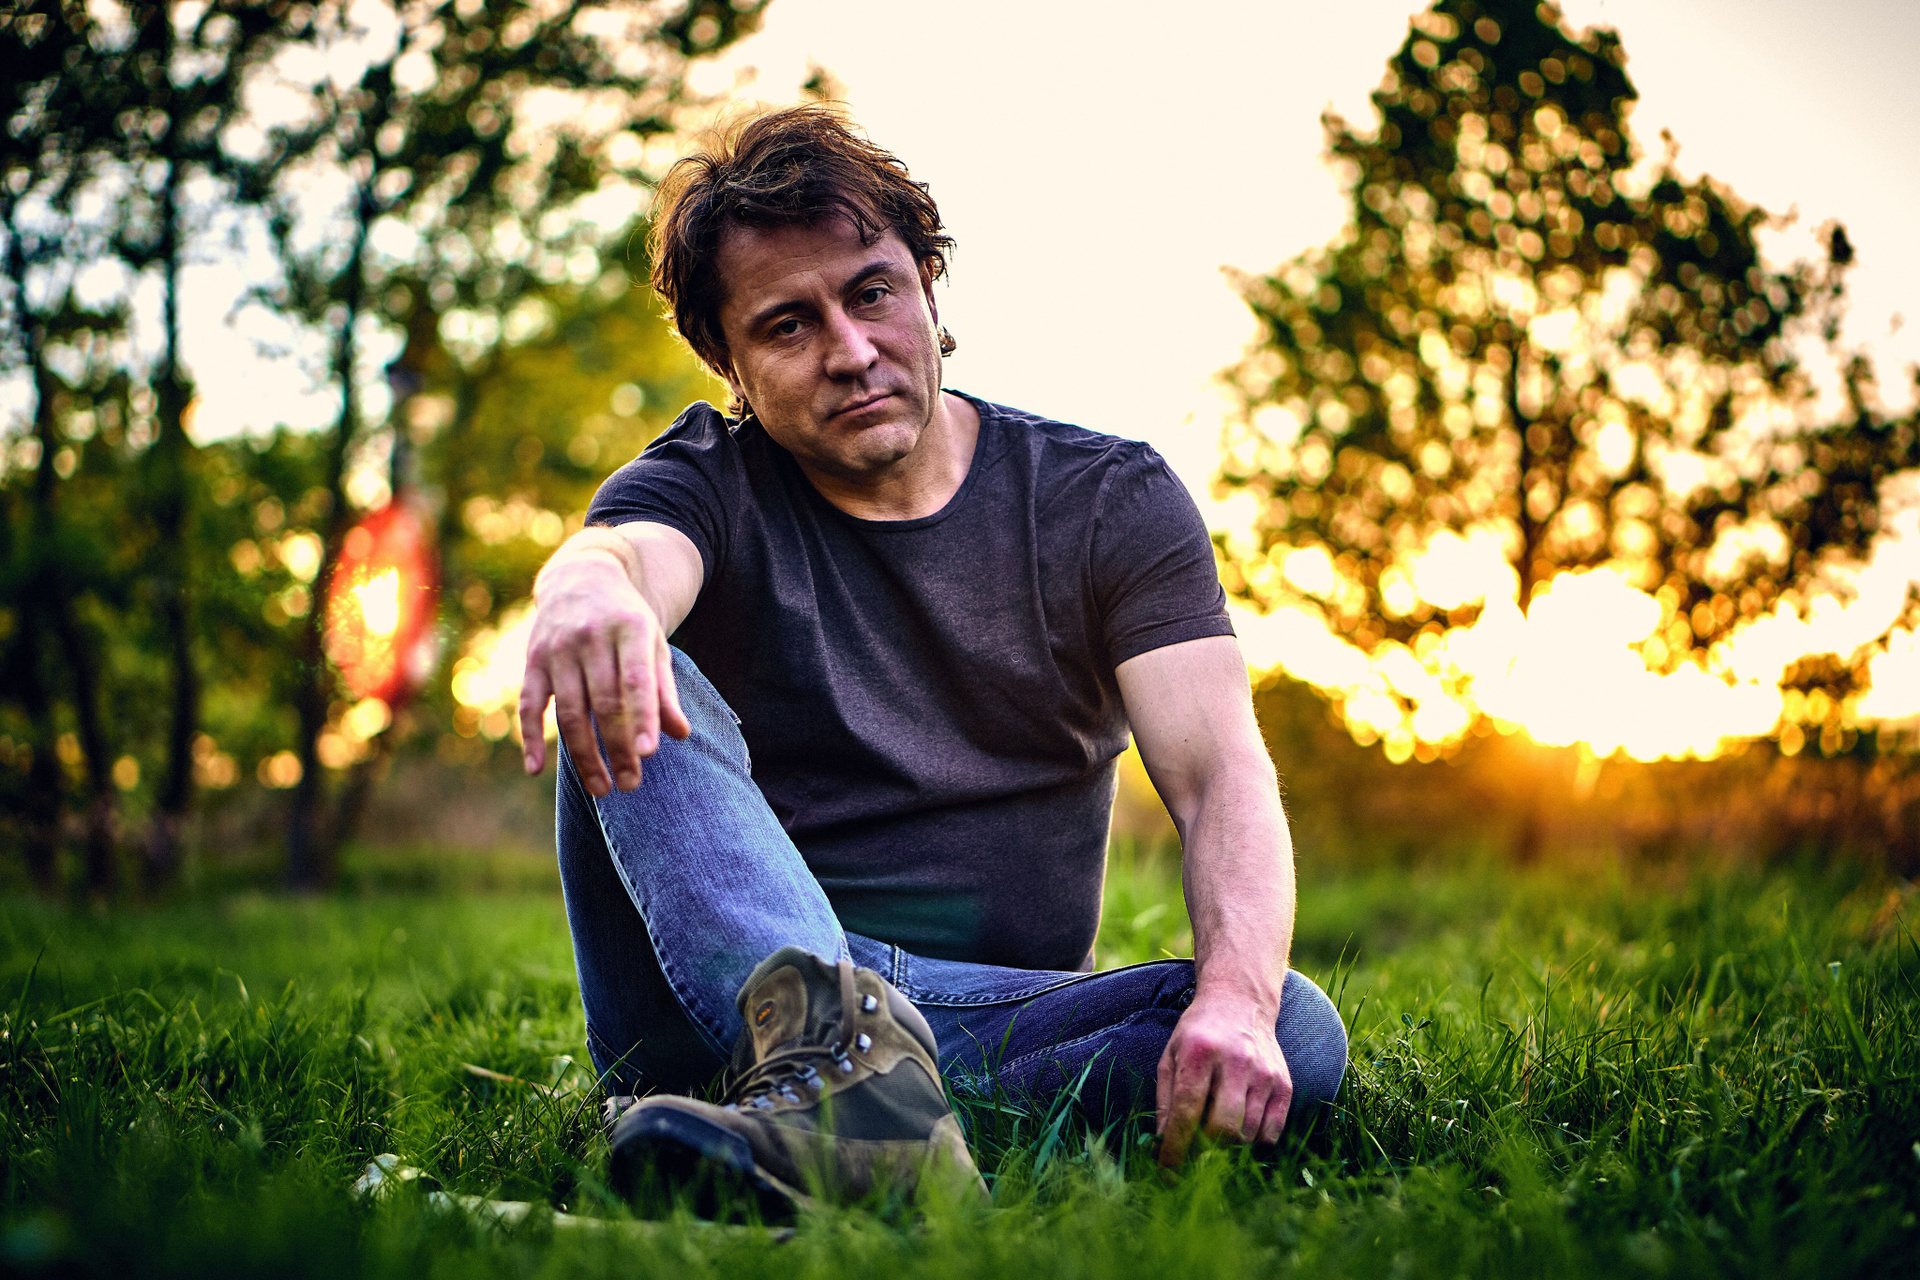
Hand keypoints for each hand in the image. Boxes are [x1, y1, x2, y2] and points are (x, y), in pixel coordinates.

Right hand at [518, 549, 689, 793]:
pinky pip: (529, 705)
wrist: (582, 578)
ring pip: (570, 711)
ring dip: (584, 755)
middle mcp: (591, 637)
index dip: (642, 717)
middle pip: (604, 702)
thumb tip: (681, 734)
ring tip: (602, 789)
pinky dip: (530, 737)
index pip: (635, 679)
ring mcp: (558, 649)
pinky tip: (535, 768)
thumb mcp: (653, 645)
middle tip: (631, 785)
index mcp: (630, 629)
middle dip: (617, 748)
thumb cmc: (627, 621)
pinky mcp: (532, 661)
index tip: (648, 753)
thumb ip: (663, 689)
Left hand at [1155, 987, 1291, 1166]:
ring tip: (1216, 1131)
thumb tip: (1163, 1144)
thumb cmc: (1199, 1033)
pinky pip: (1271, 1132)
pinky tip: (1241, 1126)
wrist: (1241, 1002)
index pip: (1186, 1111)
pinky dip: (1253, 1140)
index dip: (1175, 1148)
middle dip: (1205, 1151)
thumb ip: (1166, 1100)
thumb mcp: (1170, 1055)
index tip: (1166, 1171)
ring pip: (1247, 1134)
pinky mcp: (1284, 1084)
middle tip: (1194, 1153)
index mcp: (1200, 1052)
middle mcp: (1235, 1062)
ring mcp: (1264, 1073)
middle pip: (1223, 1128)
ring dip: (1228, 1145)